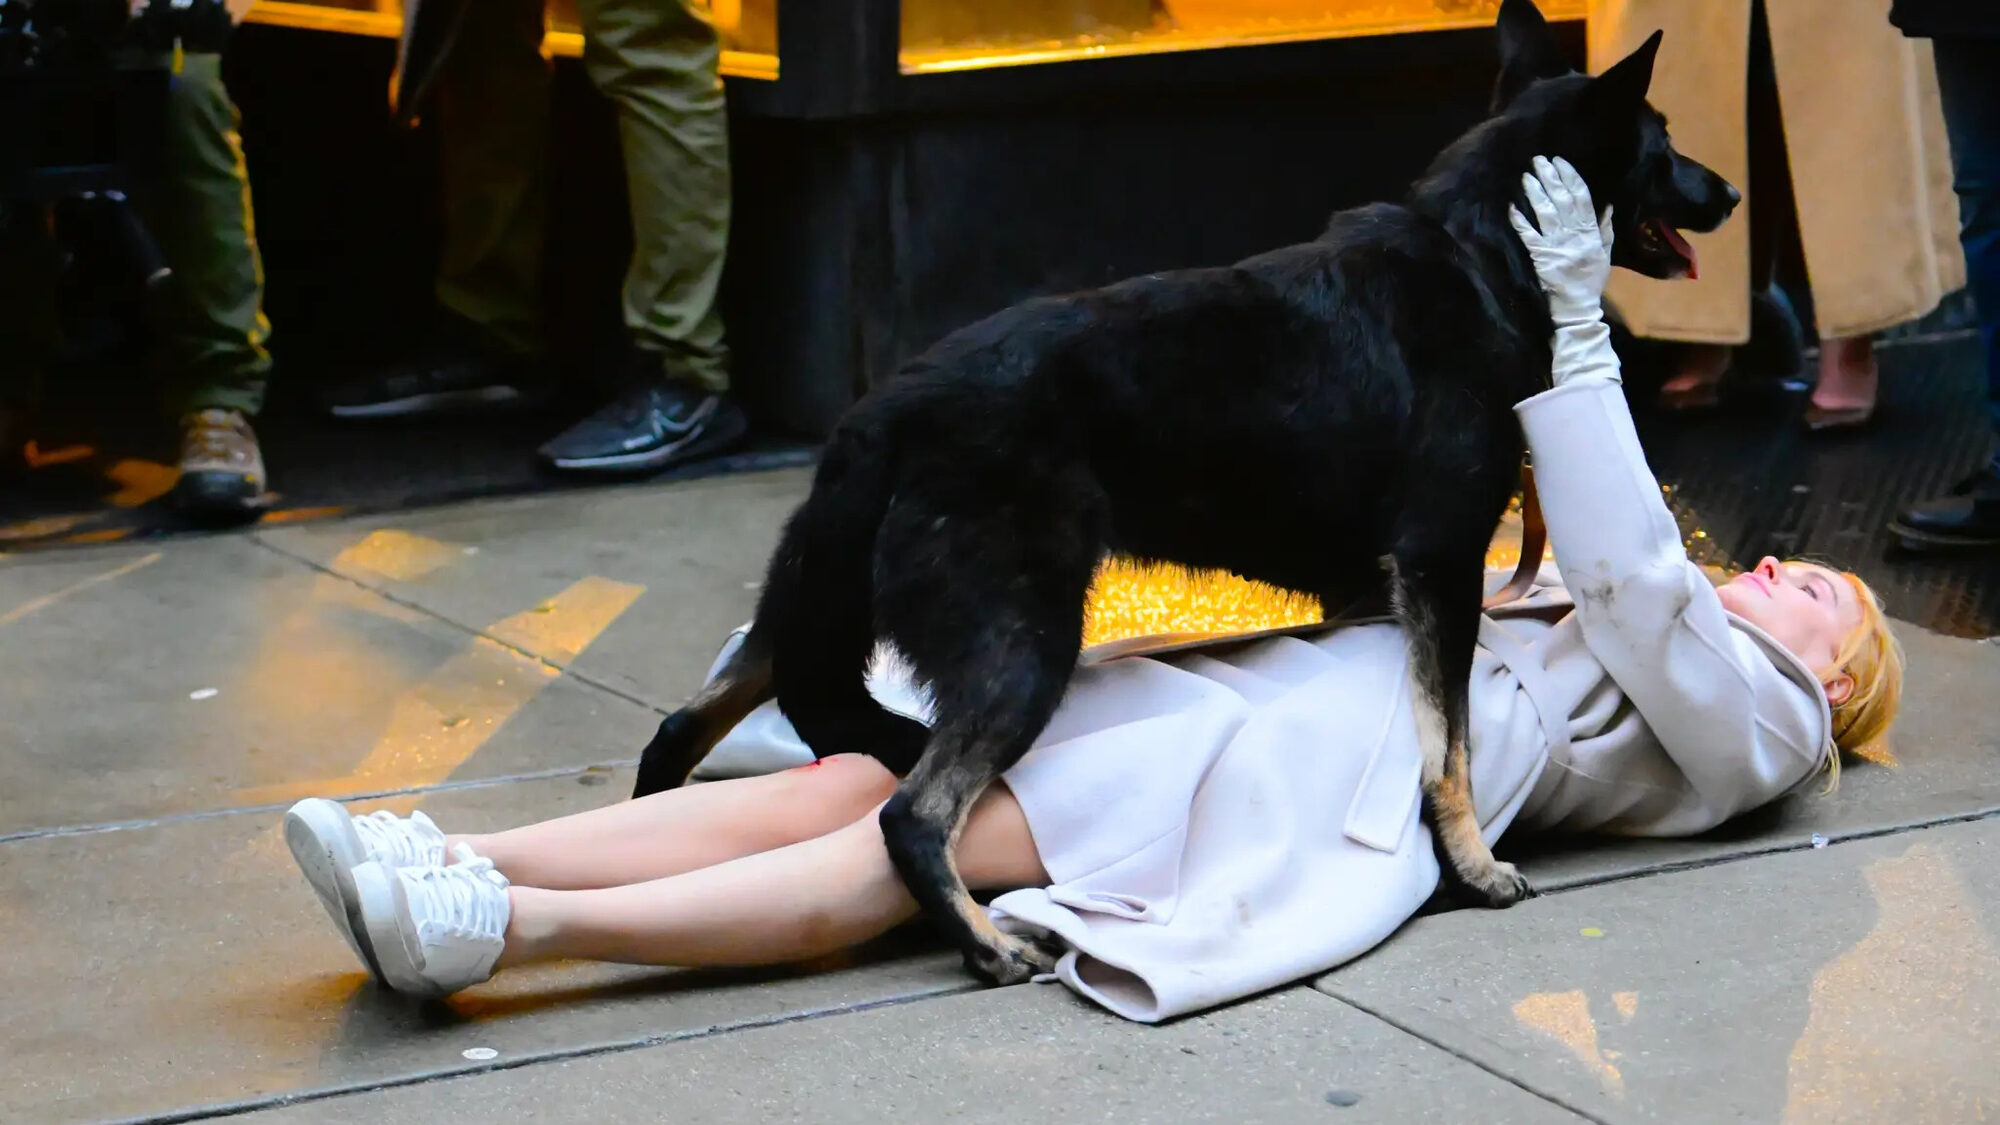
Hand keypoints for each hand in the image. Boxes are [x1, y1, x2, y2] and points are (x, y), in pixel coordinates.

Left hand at [1507, 156, 1613, 327]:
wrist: (1578, 308)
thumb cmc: (1591, 280)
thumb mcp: (1605, 254)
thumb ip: (1605, 229)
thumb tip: (1607, 205)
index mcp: (1591, 233)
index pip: (1583, 199)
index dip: (1571, 178)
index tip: (1560, 162)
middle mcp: (1576, 236)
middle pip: (1564, 201)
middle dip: (1551, 179)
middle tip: (1539, 160)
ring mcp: (1558, 247)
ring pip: (1547, 214)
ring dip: (1536, 194)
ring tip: (1527, 176)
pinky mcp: (1541, 258)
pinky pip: (1529, 236)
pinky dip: (1521, 221)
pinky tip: (1513, 207)